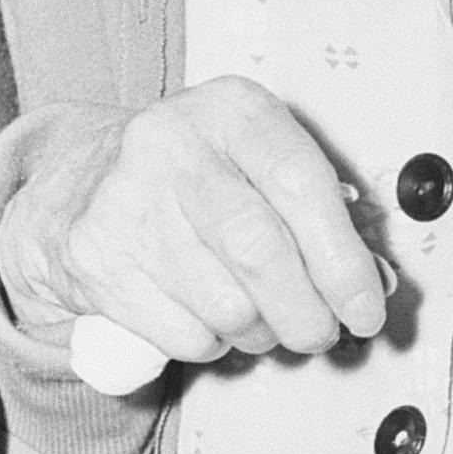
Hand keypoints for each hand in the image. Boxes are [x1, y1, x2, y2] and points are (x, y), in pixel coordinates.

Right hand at [0, 81, 390, 376]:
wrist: (80, 184)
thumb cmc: (200, 177)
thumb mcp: (260, 161)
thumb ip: (324, 213)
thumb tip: (371, 285)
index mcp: (230, 109)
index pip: (301, 184)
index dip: (343, 259)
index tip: (365, 307)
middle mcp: (171, 146)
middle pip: (259, 251)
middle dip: (306, 313)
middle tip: (322, 333)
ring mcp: (126, 203)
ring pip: (226, 307)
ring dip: (261, 333)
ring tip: (261, 320)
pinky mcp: (97, 260)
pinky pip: (184, 335)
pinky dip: (212, 343)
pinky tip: (208, 316)